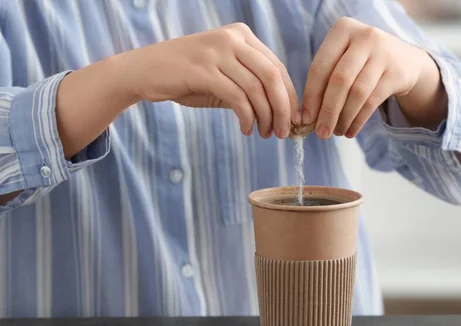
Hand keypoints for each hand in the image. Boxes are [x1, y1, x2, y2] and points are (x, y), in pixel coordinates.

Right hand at [123, 23, 300, 138]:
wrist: (144, 72)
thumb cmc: (186, 78)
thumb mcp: (224, 76)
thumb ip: (250, 86)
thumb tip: (283, 113)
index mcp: (242, 35)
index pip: (277, 67)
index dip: (290, 96)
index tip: (294, 120)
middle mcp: (232, 38)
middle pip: (273, 77)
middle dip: (284, 109)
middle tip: (284, 132)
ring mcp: (217, 52)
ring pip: (257, 89)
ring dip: (266, 117)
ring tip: (265, 134)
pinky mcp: (203, 70)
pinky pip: (237, 98)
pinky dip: (247, 118)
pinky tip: (246, 130)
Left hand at [301, 17, 445, 138]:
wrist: (404, 59)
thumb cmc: (361, 62)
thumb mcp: (343, 58)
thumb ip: (325, 80)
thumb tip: (309, 117)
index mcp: (343, 29)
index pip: (320, 66)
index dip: (311, 95)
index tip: (306, 118)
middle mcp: (364, 36)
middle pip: (339, 80)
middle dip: (328, 111)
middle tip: (321, 133)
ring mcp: (383, 53)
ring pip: (357, 93)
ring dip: (344, 118)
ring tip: (337, 133)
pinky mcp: (397, 72)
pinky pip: (372, 102)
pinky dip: (358, 120)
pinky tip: (351, 131)